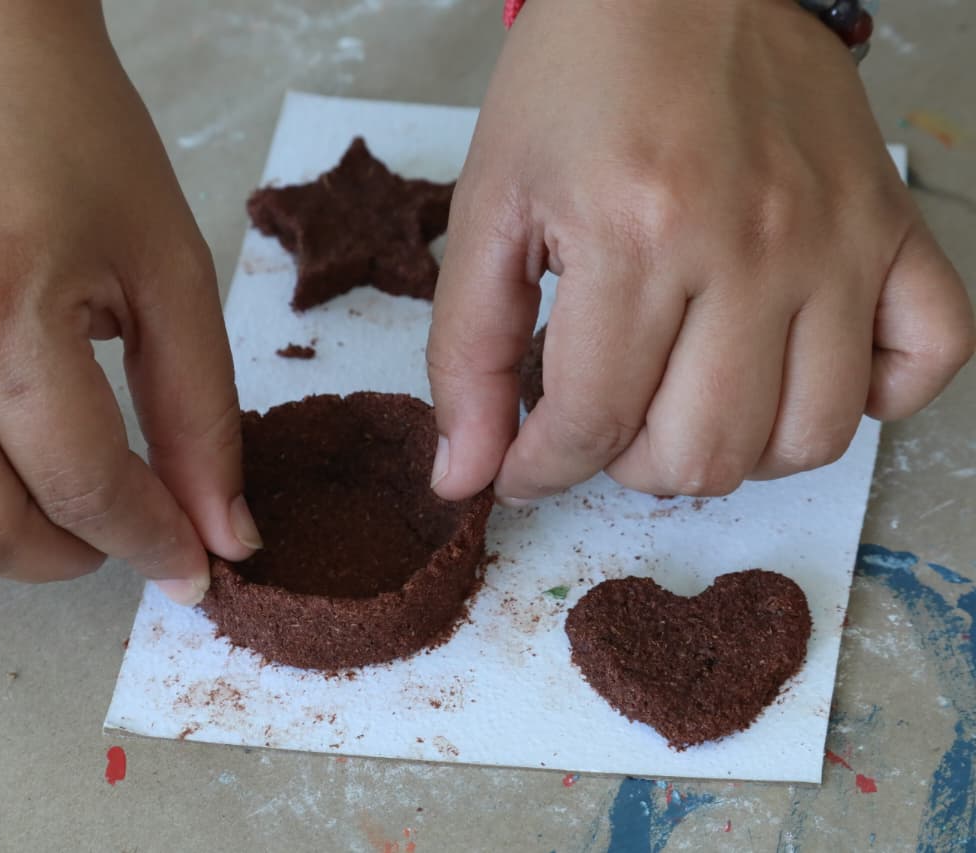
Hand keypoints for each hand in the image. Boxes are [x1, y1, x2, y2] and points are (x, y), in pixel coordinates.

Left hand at [428, 0, 973, 502]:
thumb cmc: (577, 80)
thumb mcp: (489, 208)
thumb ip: (468, 352)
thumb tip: (462, 474)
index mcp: (635, 235)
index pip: (590, 425)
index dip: (541, 472)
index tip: (524, 468)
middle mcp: (751, 245)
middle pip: (704, 454)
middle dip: (628, 466)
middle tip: (602, 419)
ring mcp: (837, 240)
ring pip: (811, 438)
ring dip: (737, 451)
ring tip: (686, 403)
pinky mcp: (892, 227)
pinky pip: (931, 358)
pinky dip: (873, 398)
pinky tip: (800, 373)